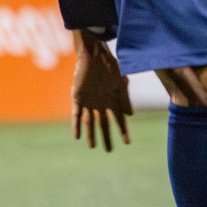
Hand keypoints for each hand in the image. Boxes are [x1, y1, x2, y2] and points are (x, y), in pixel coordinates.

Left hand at [72, 34, 132, 151]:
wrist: (94, 55)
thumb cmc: (111, 66)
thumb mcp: (121, 83)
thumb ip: (124, 99)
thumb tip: (129, 115)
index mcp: (113, 100)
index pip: (119, 120)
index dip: (123, 131)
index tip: (127, 142)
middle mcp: (101, 103)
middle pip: (104, 125)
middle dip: (107, 138)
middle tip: (108, 151)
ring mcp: (89, 102)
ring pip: (90, 122)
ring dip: (91, 135)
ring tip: (92, 147)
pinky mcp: (78, 98)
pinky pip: (76, 115)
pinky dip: (76, 125)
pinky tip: (76, 136)